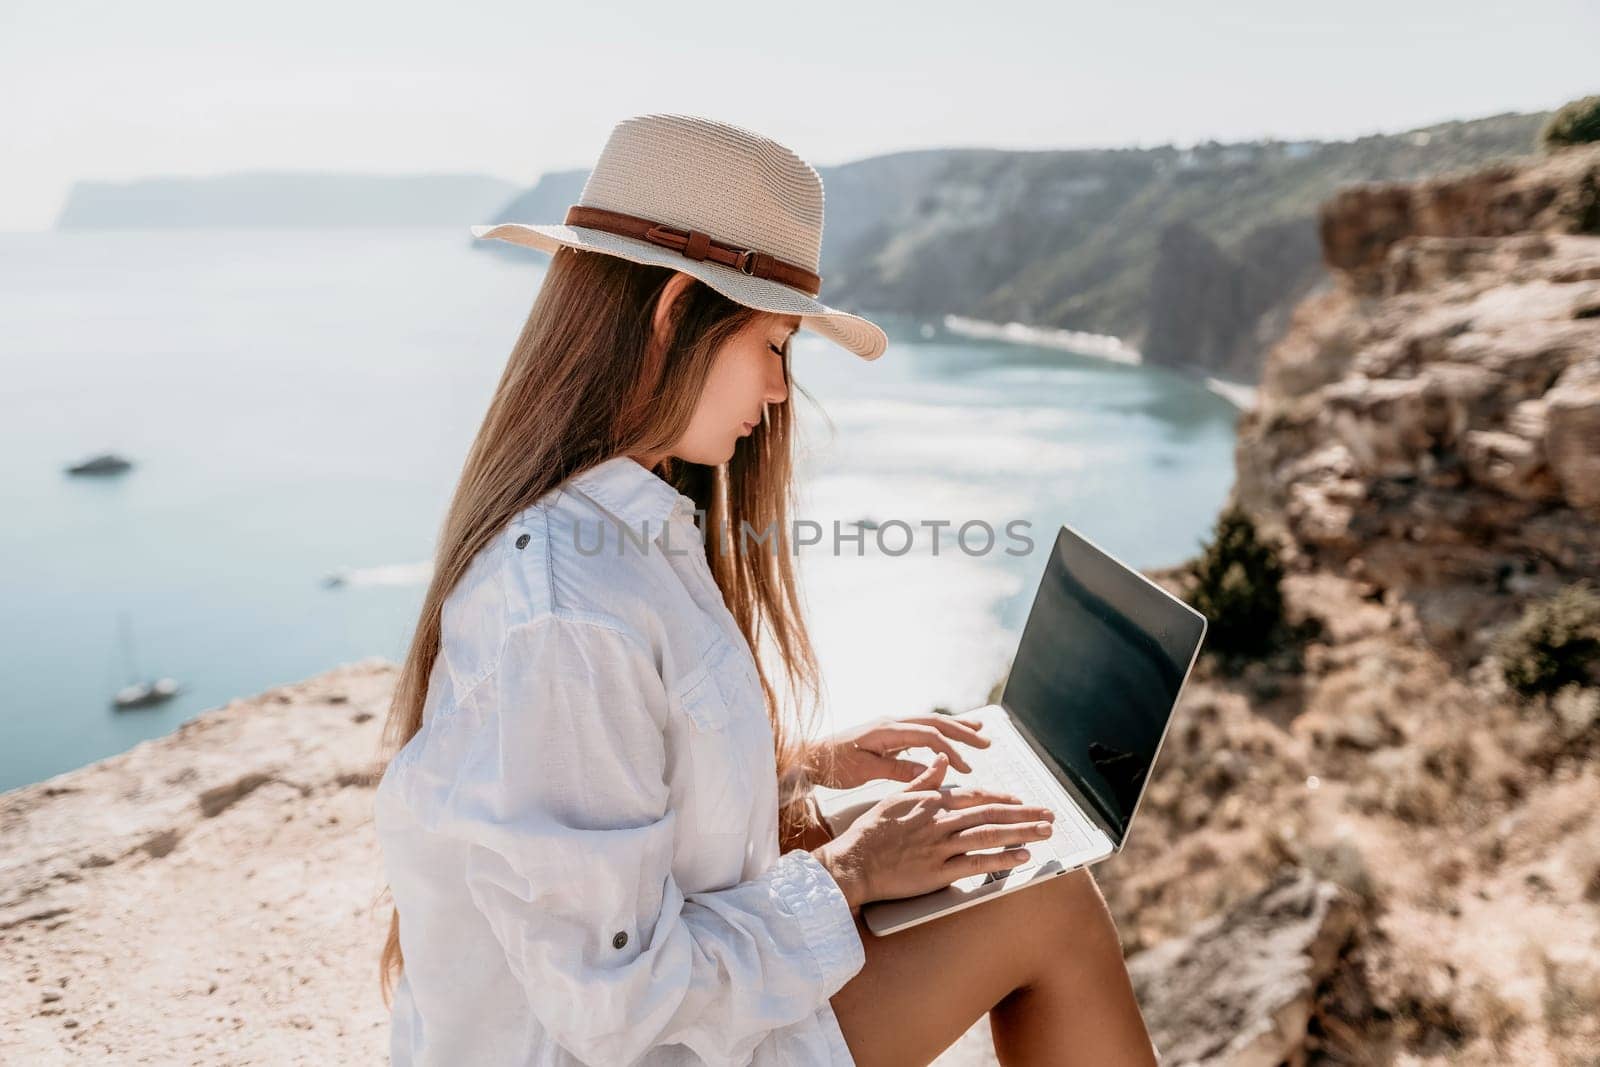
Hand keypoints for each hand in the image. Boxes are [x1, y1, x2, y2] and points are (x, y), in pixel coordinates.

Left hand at [805, 713, 991, 789]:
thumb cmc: (833, 766)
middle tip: (986, 743)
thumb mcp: (866, 772)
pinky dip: (939, 732)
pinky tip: (949, 737)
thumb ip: (898, 770)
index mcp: (887, 730)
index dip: (951, 751)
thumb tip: (931, 772)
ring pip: (929, 722)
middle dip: (962, 732)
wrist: (809, 757)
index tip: (966, 768)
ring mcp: (890, 725)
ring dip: (954, 727)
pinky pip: (920, 728)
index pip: (928, 736)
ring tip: (978, 731)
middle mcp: (891, 722)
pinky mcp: (887, 733)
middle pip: (934, 722)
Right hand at [812, 753, 1056, 909]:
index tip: (1021, 801)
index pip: (976, 796)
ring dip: (1022, 832)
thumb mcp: (896, 797)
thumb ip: (923, 780)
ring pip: (990, 835)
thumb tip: (941, 760)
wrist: (854, 862)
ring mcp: (941, 846)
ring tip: (1045, 832)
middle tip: (1049, 815)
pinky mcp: (939, 872)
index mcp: (932, 802)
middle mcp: (941, 821)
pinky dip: (1002, 859)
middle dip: (1024, 814)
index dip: (1003, 798)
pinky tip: (1022, 857)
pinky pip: (977, 864)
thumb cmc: (871, 832)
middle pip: (991, 813)